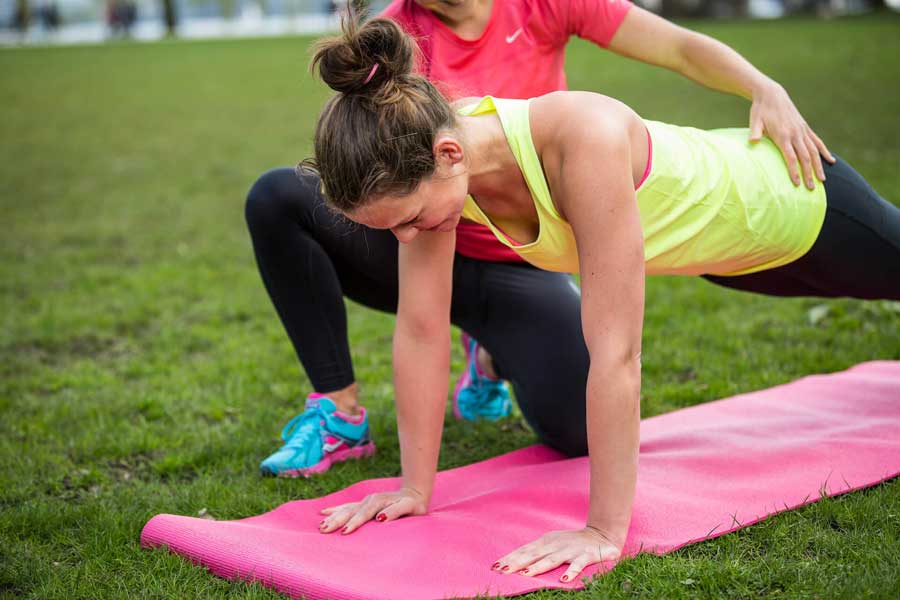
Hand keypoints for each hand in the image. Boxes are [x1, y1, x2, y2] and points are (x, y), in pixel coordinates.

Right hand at [318, 487, 427, 534]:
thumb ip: (395, 511)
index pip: (364, 513)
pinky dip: (334, 509)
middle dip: (337, 520)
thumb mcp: (409, 507)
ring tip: (321, 526)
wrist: (414, 494)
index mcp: (378, 501)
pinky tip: (323, 512)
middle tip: (324, 530)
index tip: (344, 532)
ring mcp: (365, 501)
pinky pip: (346, 506)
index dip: (354, 522)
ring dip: (333, 517)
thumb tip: (380, 518)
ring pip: (345, 509)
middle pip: (350, 511)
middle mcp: (369, 500)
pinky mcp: (363, 504)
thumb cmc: (413, 504)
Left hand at [491, 526, 621, 582]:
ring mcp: (570, 550)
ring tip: (525, 574)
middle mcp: (555, 545)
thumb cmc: (571, 542)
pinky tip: (564, 580)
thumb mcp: (552, 544)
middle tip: (501, 571)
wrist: (602, 534)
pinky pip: (578, 565)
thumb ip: (536, 552)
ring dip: (538, 567)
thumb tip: (515, 562)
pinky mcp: (586, 556)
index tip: (494, 566)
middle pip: (533, 555)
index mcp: (545, 542)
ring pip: (552, 560)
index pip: (523, 551)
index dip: (509, 558)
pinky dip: (571, 571)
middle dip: (516, 563)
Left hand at [749, 81, 834, 189]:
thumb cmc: (760, 110)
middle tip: (811, 189)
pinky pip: (817, 141)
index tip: (796, 183)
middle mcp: (796, 133)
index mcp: (783, 134)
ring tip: (823, 180)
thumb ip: (755, 132)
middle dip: (808, 174)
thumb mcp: (754, 121)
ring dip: (818, 166)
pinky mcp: (805, 128)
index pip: (790, 157)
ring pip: (814, 151)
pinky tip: (831, 160)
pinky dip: (824, 151)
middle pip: (805, 157)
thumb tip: (752, 141)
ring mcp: (802, 130)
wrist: (772, 94)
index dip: (794, 170)